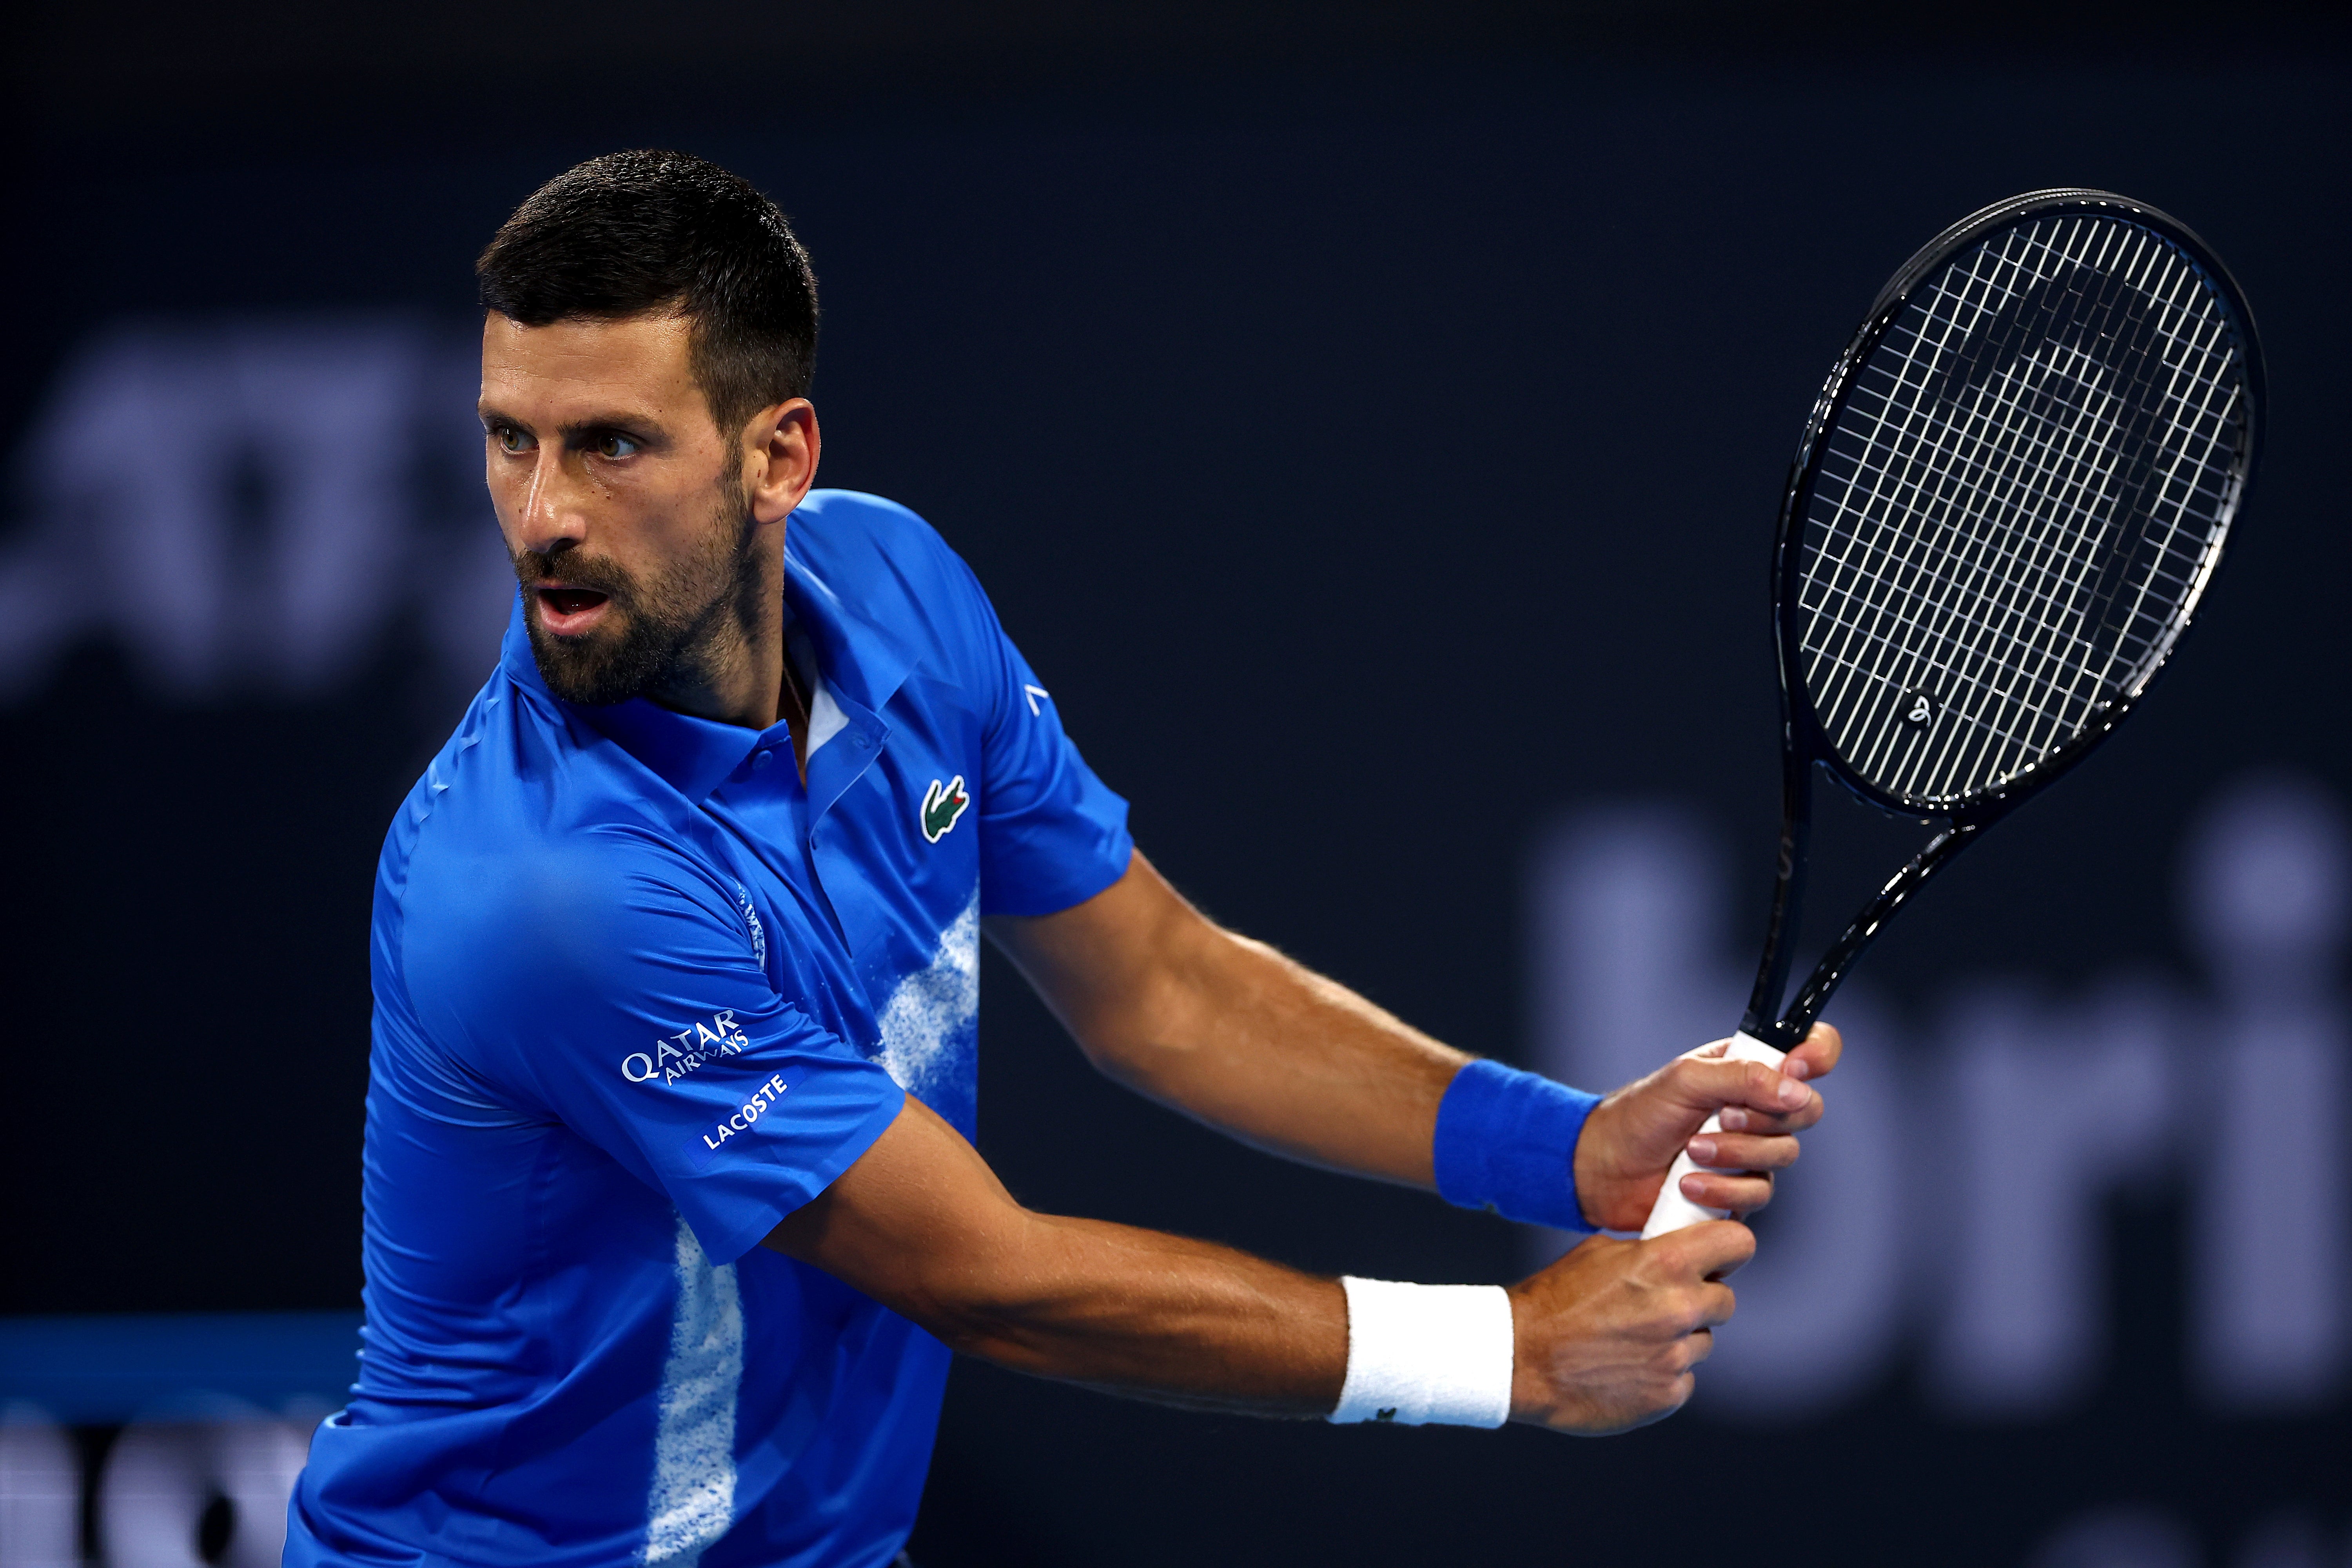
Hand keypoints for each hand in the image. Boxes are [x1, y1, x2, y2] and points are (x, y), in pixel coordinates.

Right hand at [1508, 1220, 1754, 1432]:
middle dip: (1699, 1299)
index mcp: (1665, 1264)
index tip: (1717, 1257)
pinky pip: (1683, 1377)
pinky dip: (1662, 1372)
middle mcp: (1679, 1308)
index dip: (1728, 1249)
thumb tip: (1677, 1255)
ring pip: (1702, 1341)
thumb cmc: (1553, 1301)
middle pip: (1725, 1300)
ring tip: (1632, 1338)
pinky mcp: (1668, 1395)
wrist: (1518, 1357)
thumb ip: (1647, 1253)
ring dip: (1677, 1338)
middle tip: (1660, 1303)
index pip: (1737, 1244)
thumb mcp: (1597, 1254)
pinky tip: (1627, 1366)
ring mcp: (1676, 1356)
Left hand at [1570, 1022, 1841, 1231]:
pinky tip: (1688, 1183)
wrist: (1605, 1167)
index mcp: (1748, 1068)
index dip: (1817, 1055)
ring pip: (1784, 1155)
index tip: (1796, 1068)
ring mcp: (1751, 1150)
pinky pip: (1758, 1193)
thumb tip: (1796, 1088)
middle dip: (1763, 1118)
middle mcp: (1757, 1107)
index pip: (1809, 1050)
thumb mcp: (1687, 1080)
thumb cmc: (1639, 1114)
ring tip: (1692, 1150)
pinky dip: (1722, 1188)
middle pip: (1806, 1110)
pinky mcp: (1740, 1189)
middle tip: (1722, 1116)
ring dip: (1736, 1154)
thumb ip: (1742, 1077)